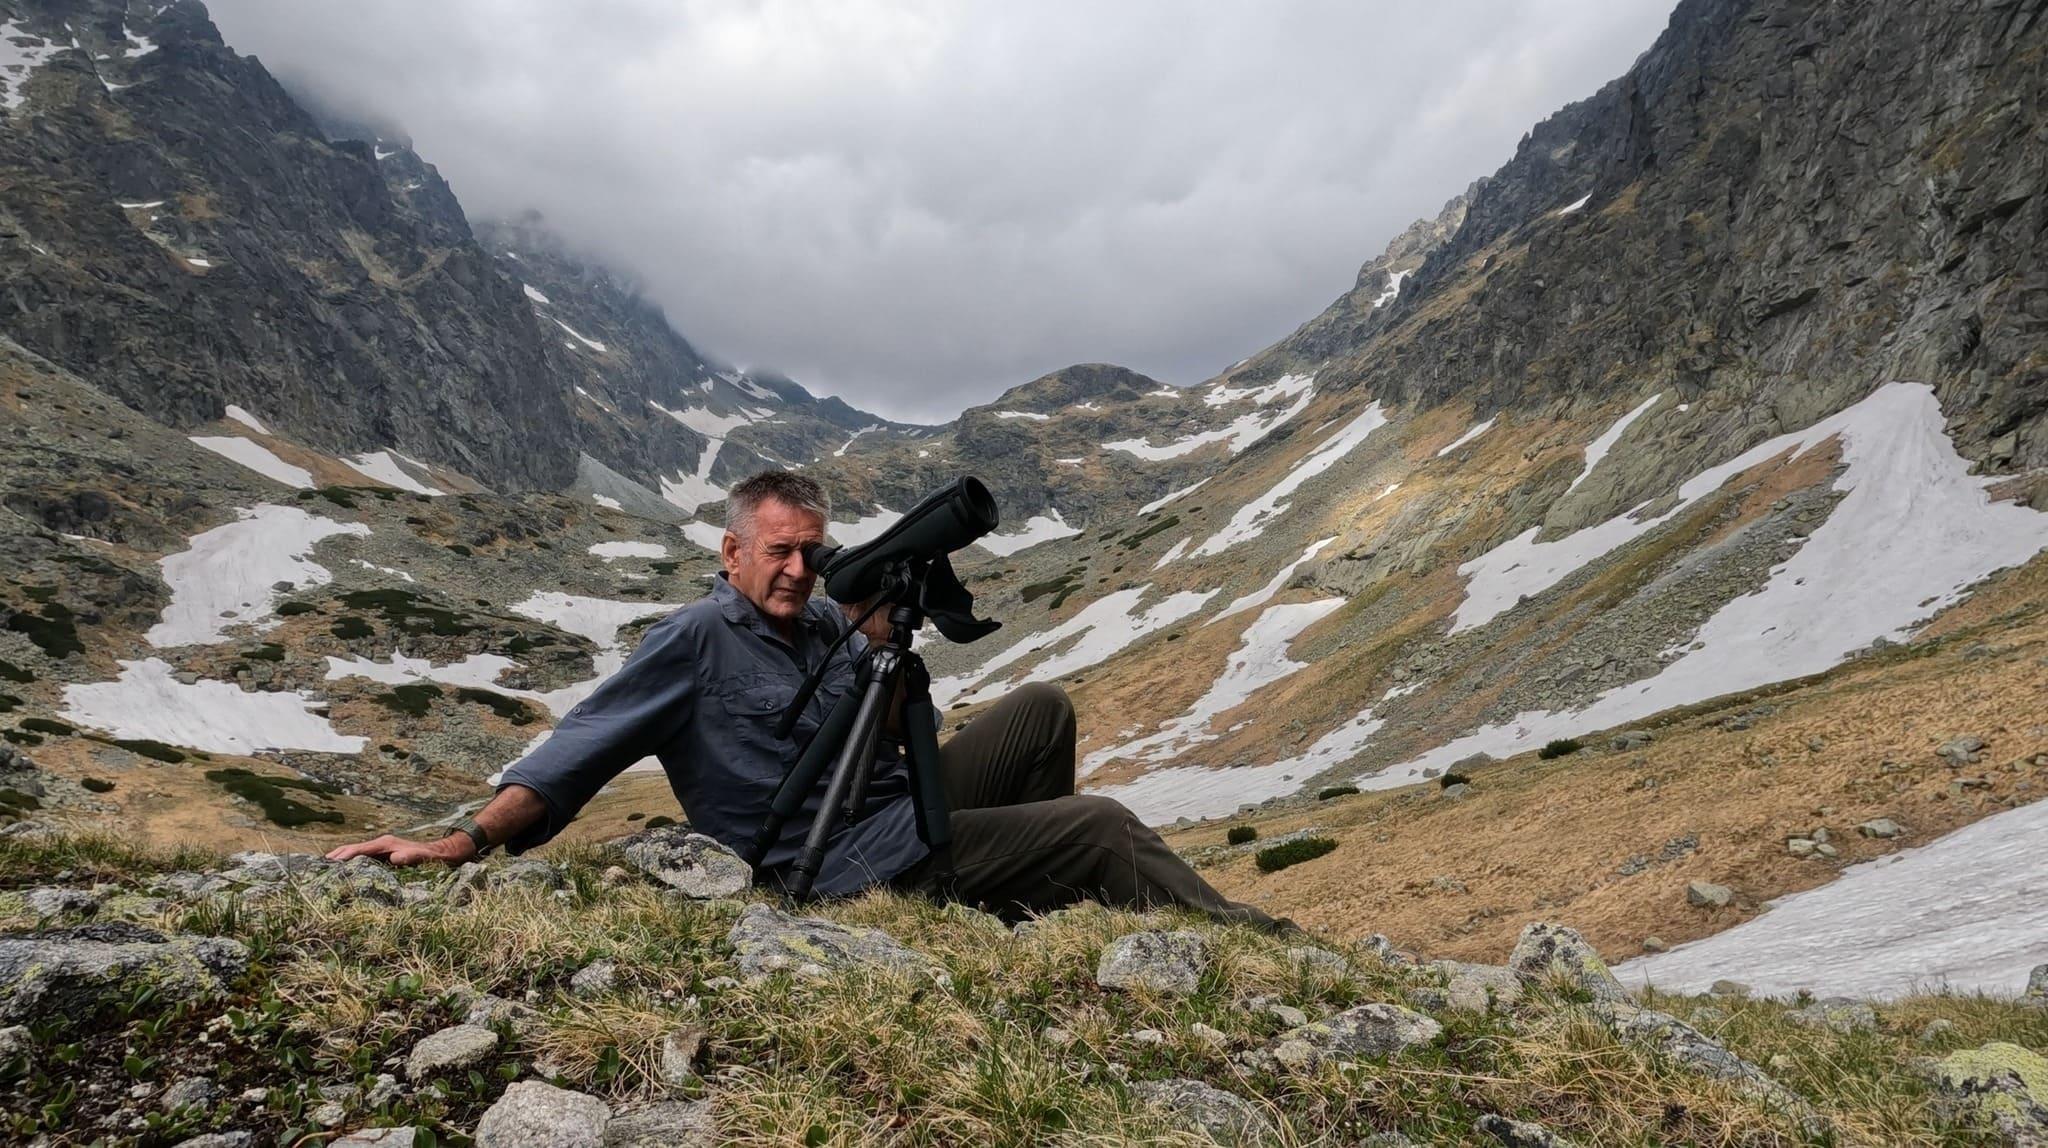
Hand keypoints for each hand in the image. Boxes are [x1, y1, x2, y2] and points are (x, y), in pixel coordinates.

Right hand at [325, 832, 474, 866]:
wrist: (443, 854)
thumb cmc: (433, 858)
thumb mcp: (423, 857)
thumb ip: (411, 856)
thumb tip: (396, 858)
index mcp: (385, 844)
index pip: (358, 849)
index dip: (343, 856)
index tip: (327, 864)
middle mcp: (381, 845)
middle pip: (351, 850)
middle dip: (334, 858)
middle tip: (314, 871)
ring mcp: (381, 851)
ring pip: (354, 855)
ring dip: (339, 862)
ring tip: (321, 874)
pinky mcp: (383, 858)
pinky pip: (361, 861)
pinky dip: (349, 866)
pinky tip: (341, 876)